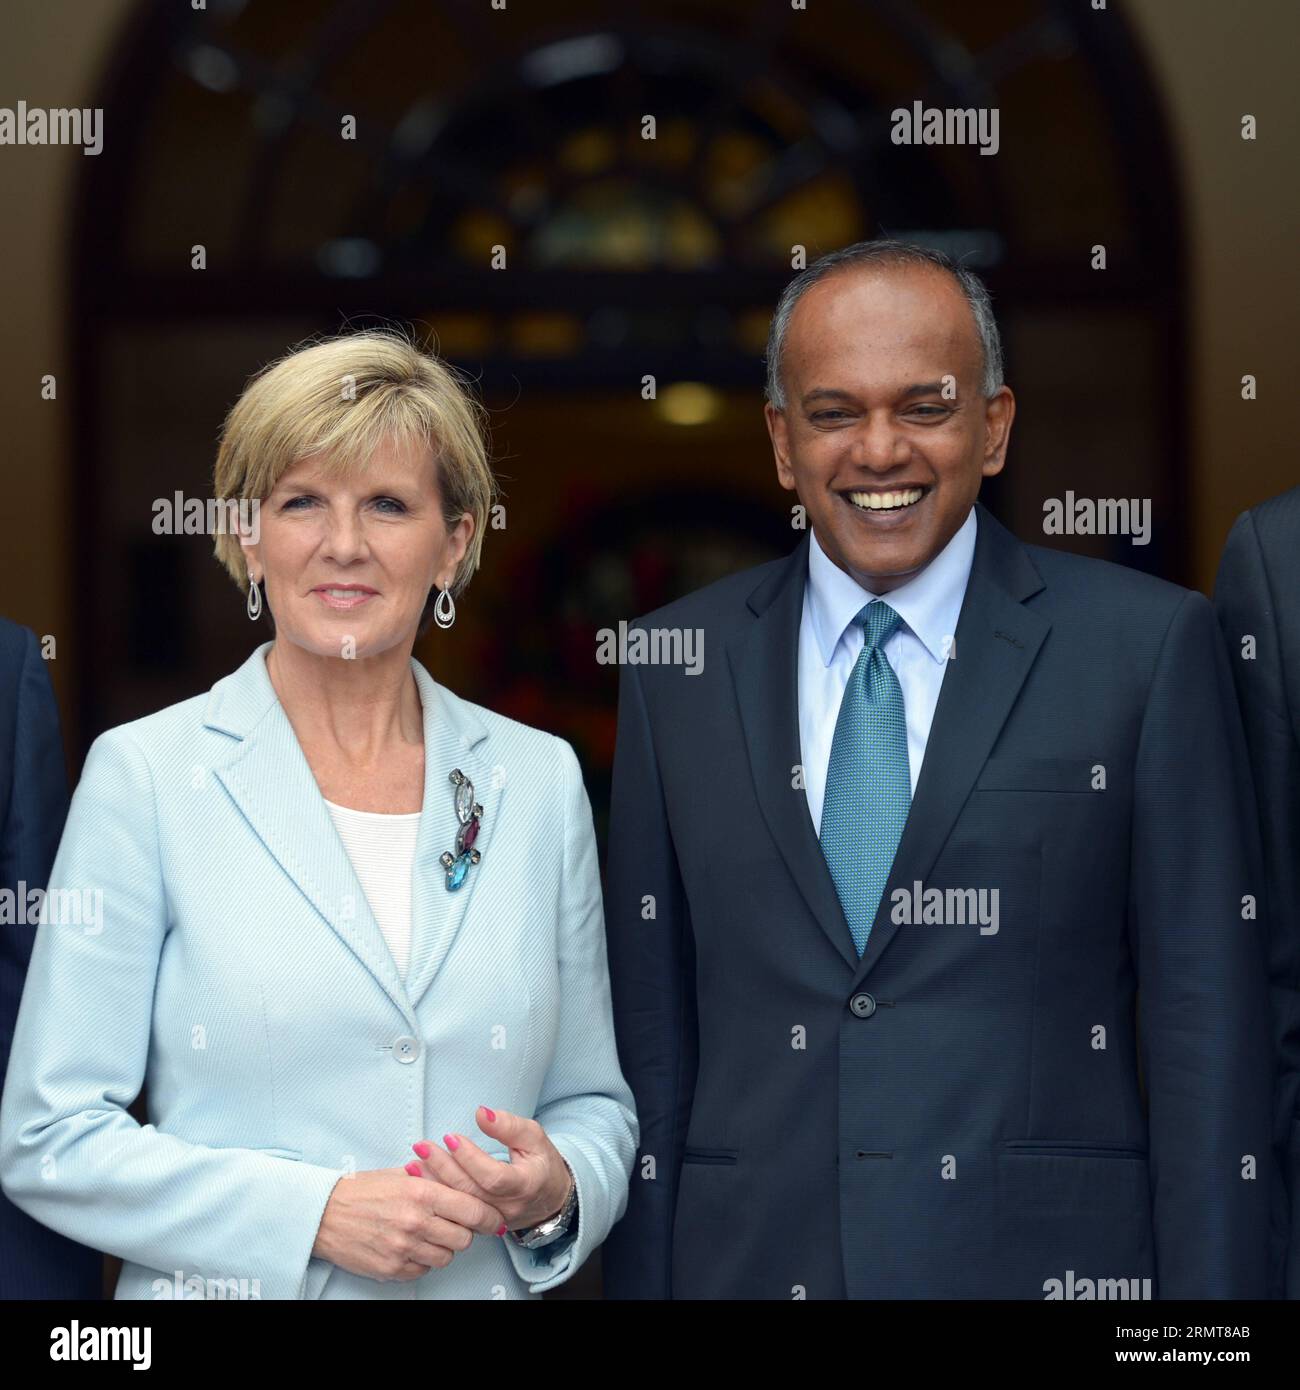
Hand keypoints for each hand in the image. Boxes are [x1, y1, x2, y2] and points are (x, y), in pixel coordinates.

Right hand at [311, 1166, 507, 1281]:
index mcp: (421, 1192)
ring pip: (446, 1257)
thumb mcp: (401, 1173)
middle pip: (464, 1238)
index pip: (472, 1210)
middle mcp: (415, 1222)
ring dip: (445, 1247)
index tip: (494, 1219)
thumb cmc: (362, 1191)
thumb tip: (464, 1176)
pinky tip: (414, 1245)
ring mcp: (404, 1248)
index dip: (488, 1217)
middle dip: (466, 1232)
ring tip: (431, 1233)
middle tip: (458, 1224)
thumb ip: (434, 1175)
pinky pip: (424, 1270)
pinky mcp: (392, 1268)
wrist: (325, 1214)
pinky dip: (424, 1260)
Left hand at [407, 1106, 572, 1231]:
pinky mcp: (480, 1225)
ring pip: (459, 1204)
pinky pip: (455, 1211)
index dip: (470, 1159)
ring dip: (434, 1183)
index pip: (493, 1177)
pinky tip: (419, 1181)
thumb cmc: (541, 1162)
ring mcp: (492, 1219)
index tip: (451, 1138)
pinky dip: (437, 1194)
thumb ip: (509, 1126)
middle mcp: (507, 1207)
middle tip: (422, 1147)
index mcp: (524, 1185)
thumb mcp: (534, 1137)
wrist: (548, 1200)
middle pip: (470, 1191)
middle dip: (443, 1168)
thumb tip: (482, 1113)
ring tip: (413, 1162)